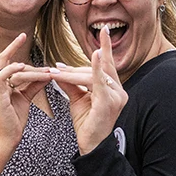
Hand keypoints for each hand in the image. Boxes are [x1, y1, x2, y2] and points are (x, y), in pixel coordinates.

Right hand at [0, 33, 52, 150]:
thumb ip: (33, 85)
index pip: (7, 62)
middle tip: (23, 34)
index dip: (15, 50)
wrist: (6, 139)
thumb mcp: (26, 98)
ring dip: (29, 68)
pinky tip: (24, 67)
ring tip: (45, 71)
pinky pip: (2, 77)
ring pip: (9, 69)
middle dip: (13, 45)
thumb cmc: (14, 120)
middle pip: (2, 58)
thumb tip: (46, 73)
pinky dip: (12, 70)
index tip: (24, 38)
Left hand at [49, 27, 127, 154]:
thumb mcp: (77, 98)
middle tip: (55, 68)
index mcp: (114, 88)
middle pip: (97, 69)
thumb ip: (71, 83)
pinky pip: (100, 81)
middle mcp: (119, 90)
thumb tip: (59, 68)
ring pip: (93, 75)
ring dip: (72, 73)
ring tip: (55, 73)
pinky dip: (95, 68)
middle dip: (74, 68)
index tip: (103, 30)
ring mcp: (116, 96)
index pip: (108, 64)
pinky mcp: (109, 102)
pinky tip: (94, 55)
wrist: (91, 146)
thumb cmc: (87, 124)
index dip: (105, 46)